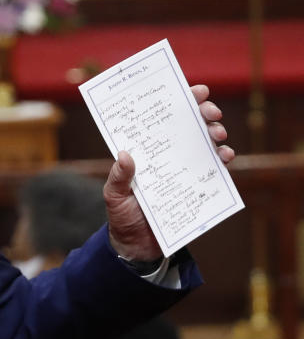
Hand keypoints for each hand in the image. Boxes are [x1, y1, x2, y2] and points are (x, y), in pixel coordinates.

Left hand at [104, 84, 234, 260]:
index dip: (179, 101)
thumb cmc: (122, 216)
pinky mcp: (195, 185)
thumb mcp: (114, 196)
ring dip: (214, 133)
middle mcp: (165, 154)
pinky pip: (213, 169)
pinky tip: (225, 156)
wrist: (137, 247)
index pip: (160, 119)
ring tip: (217, 133)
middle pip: (186, 125)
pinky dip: (222, 159)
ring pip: (203, 143)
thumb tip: (125, 155)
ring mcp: (182, 168)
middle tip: (210, 112)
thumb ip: (119, 178)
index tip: (195, 91)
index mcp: (144, 150)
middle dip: (202, 112)